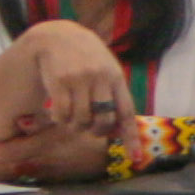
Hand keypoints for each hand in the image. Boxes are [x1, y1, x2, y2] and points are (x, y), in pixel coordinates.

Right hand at [20, 22, 134, 135]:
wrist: (57, 36)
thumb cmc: (86, 58)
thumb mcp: (106, 70)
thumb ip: (114, 96)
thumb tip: (118, 130)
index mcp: (116, 77)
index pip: (126, 112)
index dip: (131, 138)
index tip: (136, 159)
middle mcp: (100, 78)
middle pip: (104, 120)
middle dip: (97, 131)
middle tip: (89, 129)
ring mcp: (79, 80)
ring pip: (81, 120)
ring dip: (75, 126)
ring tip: (71, 119)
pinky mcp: (59, 81)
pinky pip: (61, 113)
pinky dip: (60, 120)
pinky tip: (58, 114)